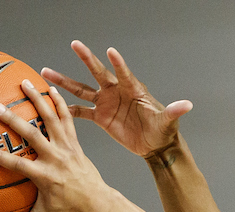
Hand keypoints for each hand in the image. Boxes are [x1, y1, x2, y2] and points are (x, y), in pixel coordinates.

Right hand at [0, 80, 111, 211]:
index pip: (18, 165)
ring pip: (52, 119)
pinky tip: (48, 87)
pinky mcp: (75, 142)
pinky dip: (58, 102)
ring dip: (38, 99)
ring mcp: (67, 148)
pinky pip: (67, 118)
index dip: (1, 157)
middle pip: (33, 135)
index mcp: (45, 177)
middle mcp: (56, 159)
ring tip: (24, 82)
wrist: (98, 203)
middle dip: (15, 121)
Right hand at [41, 41, 191, 159]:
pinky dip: (67, 110)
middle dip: (87, 59)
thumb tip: (188, 105)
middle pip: (98, 72)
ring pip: (82, 90)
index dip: (118, 64)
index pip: (124, 73)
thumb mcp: (168, 121)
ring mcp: (106, 103)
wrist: (154, 144)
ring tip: (47, 73)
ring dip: (65, 83)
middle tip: (75, 44)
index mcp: (132, 89)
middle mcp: (116, 92)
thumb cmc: (162, 130)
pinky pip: (81, 113)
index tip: (111, 51)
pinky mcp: (101, 118)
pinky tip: (52, 106)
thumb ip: (174, 112)